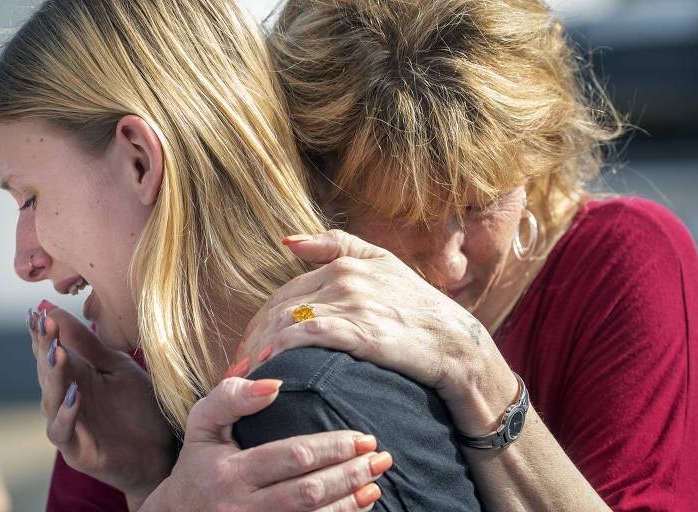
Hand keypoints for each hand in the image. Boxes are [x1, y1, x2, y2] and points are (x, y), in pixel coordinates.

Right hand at [28, 305, 176, 504]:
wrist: (159, 448)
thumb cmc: (137, 407)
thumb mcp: (117, 368)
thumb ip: (90, 345)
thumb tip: (55, 311)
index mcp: (74, 376)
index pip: (50, 351)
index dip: (43, 333)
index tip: (37, 311)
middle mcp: (64, 399)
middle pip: (47, 371)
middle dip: (45, 347)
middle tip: (44, 324)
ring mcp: (67, 424)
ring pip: (50, 399)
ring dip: (54, 376)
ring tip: (57, 354)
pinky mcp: (76, 448)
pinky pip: (63, 430)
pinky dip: (67, 413)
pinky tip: (75, 395)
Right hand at [142, 377, 386, 511]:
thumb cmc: (199, 460)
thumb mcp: (202, 423)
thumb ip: (231, 396)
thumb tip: (274, 383)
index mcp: (228, 473)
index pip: (290, 457)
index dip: (331, 447)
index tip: (362, 436)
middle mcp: (241, 508)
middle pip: (308, 492)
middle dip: (349, 474)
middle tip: (380, 458)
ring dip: (350, 502)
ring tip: (376, 483)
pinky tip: (359, 506)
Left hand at [235, 230, 515, 431]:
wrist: (458, 345)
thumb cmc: (420, 310)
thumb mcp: (384, 265)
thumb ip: (337, 246)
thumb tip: (287, 241)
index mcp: (345, 264)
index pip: (284, 293)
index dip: (260, 321)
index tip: (249, 347)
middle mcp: (345, 278)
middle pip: (279, 308)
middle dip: (253, 338)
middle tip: (240, 366)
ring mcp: (353, 303)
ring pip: (287, 321)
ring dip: (261, 347)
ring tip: (248, 374)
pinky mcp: (361, 330)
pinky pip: (307, 336)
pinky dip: (283, 348)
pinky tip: (270, 364)